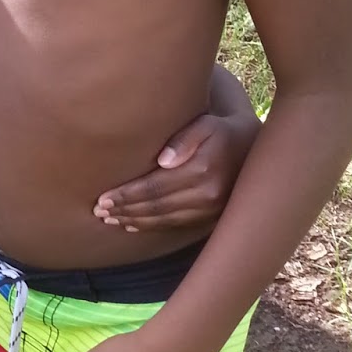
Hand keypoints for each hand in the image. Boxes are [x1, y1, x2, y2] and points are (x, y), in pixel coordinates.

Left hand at [93, 109, 259, 233]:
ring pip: (163, 220)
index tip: (102, 199)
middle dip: (124, 210)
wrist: (253, 151)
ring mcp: (209, 210)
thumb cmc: (220, 132)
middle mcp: (206, 195)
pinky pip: (174, 225)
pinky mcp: (210, 218)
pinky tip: (133, 225)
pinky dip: (151, 226)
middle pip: (155, 207)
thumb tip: (162, 160)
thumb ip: (184, 139)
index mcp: (201, 171)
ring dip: (134, 221)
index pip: (153, 188)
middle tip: (98, 212)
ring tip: (110, 220)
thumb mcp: (205, 125)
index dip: (125, 195)